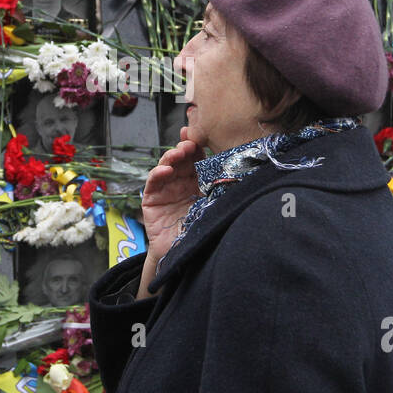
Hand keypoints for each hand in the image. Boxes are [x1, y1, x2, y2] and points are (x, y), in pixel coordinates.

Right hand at [138, 126, 203, 297]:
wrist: (187, 256)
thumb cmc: (203, 230)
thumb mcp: (215, 204)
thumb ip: (220, 186)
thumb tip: (241, 165)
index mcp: (197, 181)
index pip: (196, 158)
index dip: (197, 145)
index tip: (200, 136)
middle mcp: (180, 182)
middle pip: (180, 158)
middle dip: (184, 147)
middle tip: (190, 143)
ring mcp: (165, 190)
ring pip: (166, 165)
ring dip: (171, 156)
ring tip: (179, 153)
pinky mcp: (152, 200)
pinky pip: (152, 182)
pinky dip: (158, 173)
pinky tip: (166, 170)